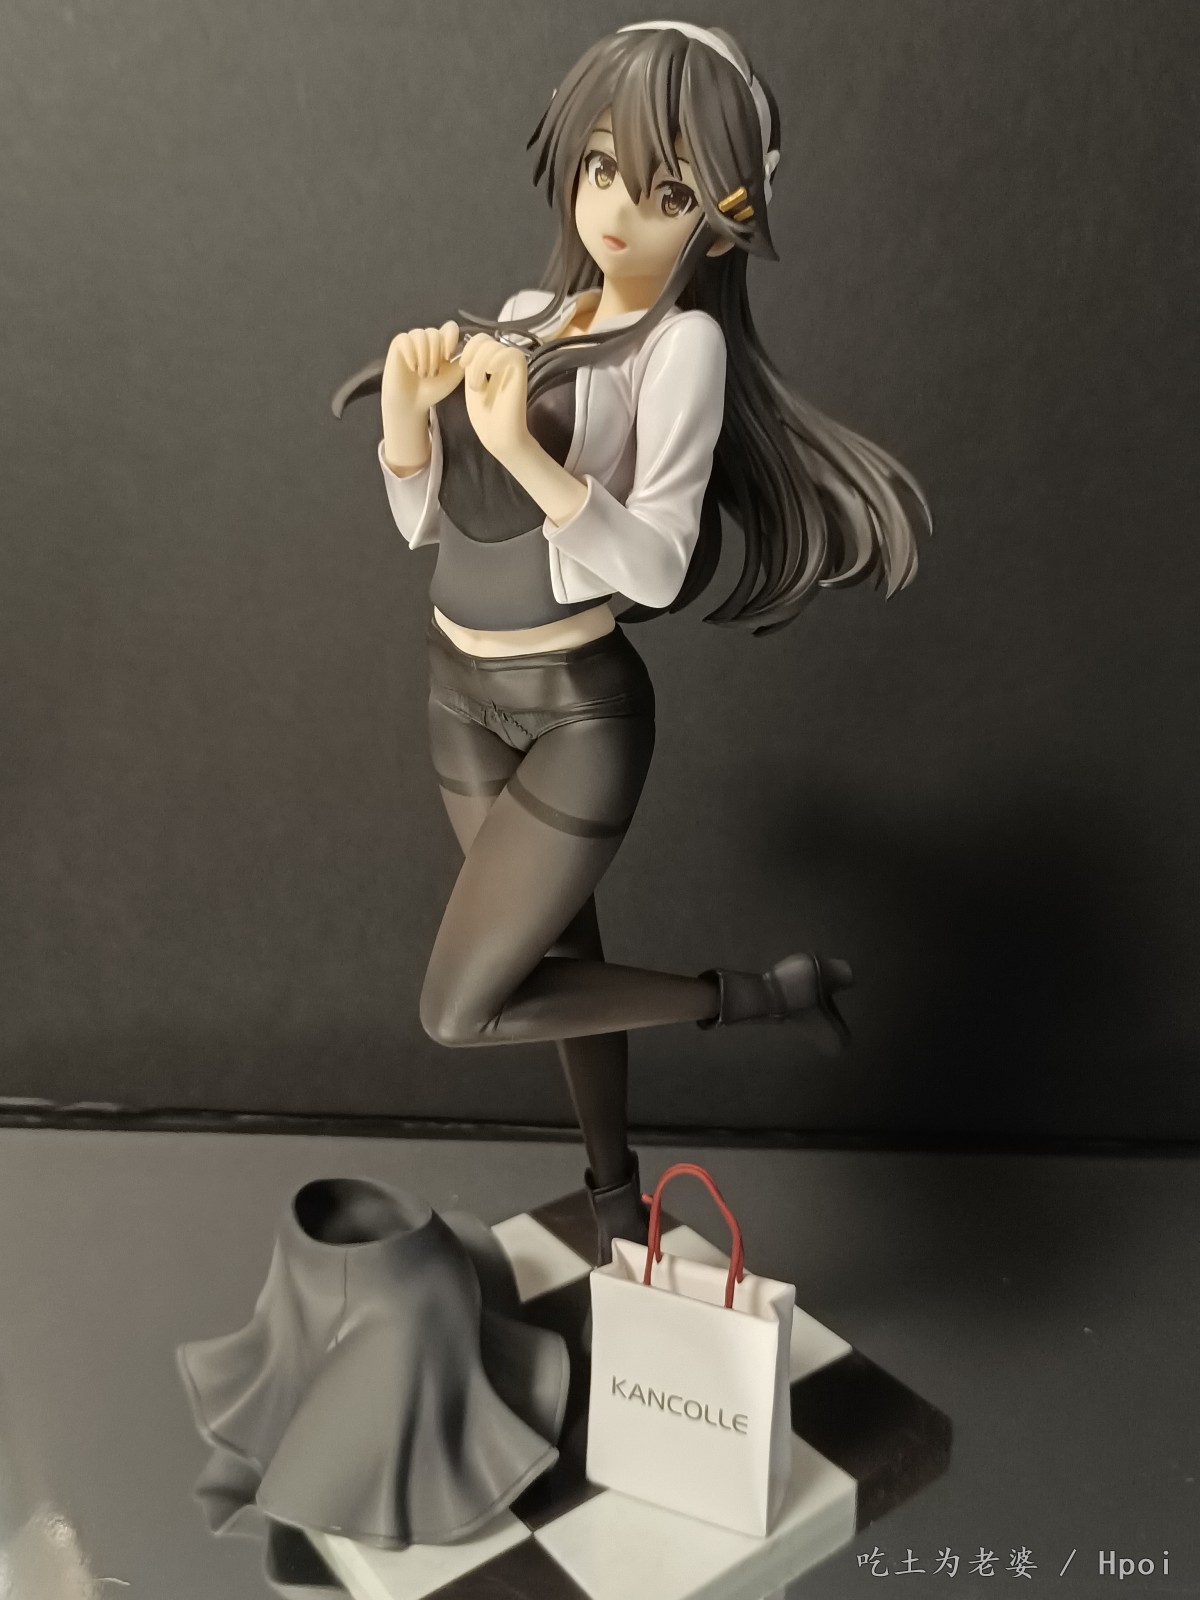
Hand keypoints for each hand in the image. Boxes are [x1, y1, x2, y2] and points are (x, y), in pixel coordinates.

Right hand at [382, 321, 463, 463]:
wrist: (412, 403)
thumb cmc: (433, 390)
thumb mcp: (455, 375)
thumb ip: (464, 359)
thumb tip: (470, 345)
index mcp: (442, 344)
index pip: (450, 327)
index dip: (450, 338)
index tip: (448, 357)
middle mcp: (428, 339)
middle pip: (435, 333)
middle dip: (435, 357)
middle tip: (432, 375)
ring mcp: (412, 340)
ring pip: (421, 335)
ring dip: (424, 358)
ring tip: (422, 374)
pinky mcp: (399, 343)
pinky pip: (406, 340)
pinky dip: (411, 355)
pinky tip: (412, 368)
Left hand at [460, 333, 530, 467]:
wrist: (498, 437)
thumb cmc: (485, 418)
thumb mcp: (473, 385)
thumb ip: (473, 365)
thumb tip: (470, 346)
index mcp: (491, 364)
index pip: (481, 340)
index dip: (468, 347)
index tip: (462, 366)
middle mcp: (503, 363)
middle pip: (486, 340)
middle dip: (472, 357)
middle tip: (471, 383)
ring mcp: (513, 367)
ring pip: (494, 346)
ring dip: (479, 366)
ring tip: (476, 388)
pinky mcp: (521, 374)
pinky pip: (511, 353)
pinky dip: (497, 359)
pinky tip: (491, 372)